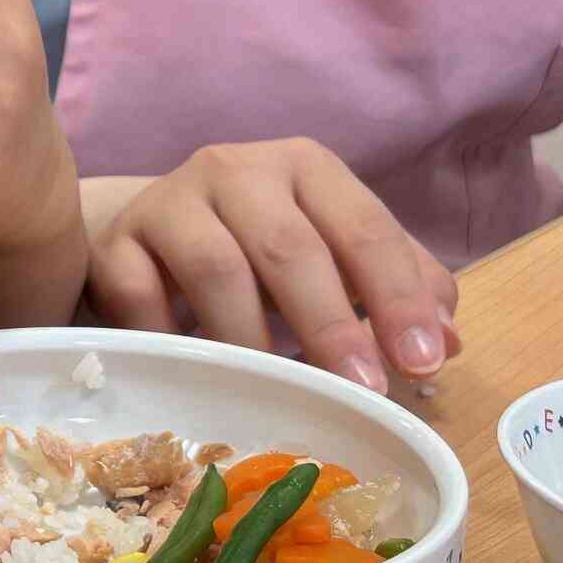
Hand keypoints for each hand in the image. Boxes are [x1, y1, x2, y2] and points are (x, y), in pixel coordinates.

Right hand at [83, 140, 460, 391]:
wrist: (145, 232)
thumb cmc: (257, 250)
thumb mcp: (332, 254)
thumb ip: (393, 286)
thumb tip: (447, 340)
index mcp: (304, 168)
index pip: (362, 227)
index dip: (397, 296)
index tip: (421, 362)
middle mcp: (235, 170)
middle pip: (289, 246)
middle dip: (331, 323)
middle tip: (362, 390)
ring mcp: (168, 202)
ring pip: (215, 267)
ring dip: (254, 339)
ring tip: (279, 394)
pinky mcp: (115, 243)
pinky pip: (140, 294)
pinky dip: (172, 341)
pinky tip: (196, 377)